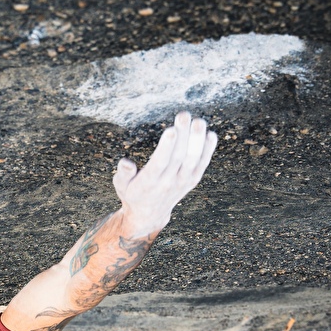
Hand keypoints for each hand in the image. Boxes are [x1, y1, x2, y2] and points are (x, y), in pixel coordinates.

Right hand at [113, 110, 217, 236]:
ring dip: (197, 140)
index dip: (166, 147)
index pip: (159, 164)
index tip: (171, 130)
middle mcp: (167, 183)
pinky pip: (202, 164)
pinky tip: (210, 134)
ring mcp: (182, 182)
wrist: (149, 214)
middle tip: (183, 115)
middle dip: (182, 135)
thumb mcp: (121, 185)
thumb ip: (123, 174)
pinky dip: (208, 150)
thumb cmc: (133, 193)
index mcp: (148, 183)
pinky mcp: (192, 180)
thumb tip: (126, 163)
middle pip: (178, 157)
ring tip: (198, 121)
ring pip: (192, 160)